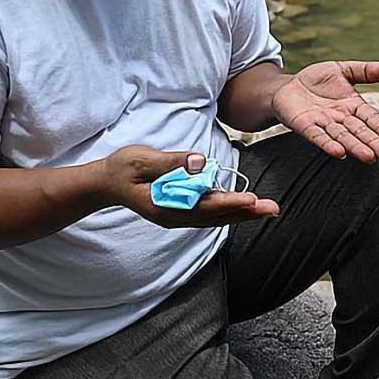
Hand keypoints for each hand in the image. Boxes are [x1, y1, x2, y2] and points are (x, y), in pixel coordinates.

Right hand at [103, 145, 278, 228]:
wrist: (106, 183)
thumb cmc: (122, 169)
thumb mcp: (141, 160)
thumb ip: (171, 162)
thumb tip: (201, 162)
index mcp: (165, 206)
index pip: (203, 206)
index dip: (228, 202)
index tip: (251, 199)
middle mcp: (175, 216)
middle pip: (216, 216)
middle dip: (246, 213)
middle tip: (273, 208)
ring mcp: (178, 216)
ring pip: (216, 218)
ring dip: (243, 214)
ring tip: (267, 210)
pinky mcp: (181, 210)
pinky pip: (210, 213)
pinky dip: (230, 211)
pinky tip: (245, 208)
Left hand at [271, 60, 378, 161]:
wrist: (287, 87)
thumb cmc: (317, 81)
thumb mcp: (342, 70)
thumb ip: (365, 71)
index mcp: (353, 106)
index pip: (370, 118)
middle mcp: (340, 118)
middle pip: (359, 131)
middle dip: (372, 143)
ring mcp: (323, 124)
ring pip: (341, 136)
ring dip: (354, 147)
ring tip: (368, 157)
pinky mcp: (305, 126)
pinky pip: (317, 136)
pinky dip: (327, 144)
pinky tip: (338, 152)